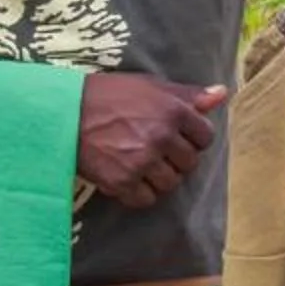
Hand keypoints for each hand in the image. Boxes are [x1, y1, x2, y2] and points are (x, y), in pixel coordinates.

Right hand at [77, 73, 228, 208]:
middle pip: (189, 163)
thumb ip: (187, 95)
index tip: (177, 136)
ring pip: (170, 183)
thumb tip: (221, 94)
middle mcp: (161, 137)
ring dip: (160, 177)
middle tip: (156, 150)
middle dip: (176, 158)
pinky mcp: (122, 181)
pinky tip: (128, 177)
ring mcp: (142, 161)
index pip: (205, 136)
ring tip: (142, 163)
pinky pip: (146, 199)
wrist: (62, 113)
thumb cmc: (108, 95)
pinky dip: (140, 192)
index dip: (192, 137)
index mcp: (173, 111)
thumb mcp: (150, 86)